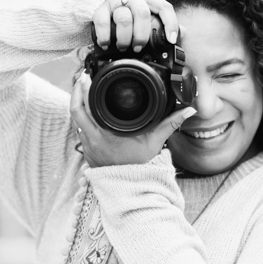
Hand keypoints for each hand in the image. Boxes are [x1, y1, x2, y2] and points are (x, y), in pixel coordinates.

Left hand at [71, 71, 195, 167]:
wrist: (131, 186)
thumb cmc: (140, 165)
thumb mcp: (155, 142)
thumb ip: (170, 124)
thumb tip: (187, 111)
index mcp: (105, 134)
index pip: (85, 108)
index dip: (83, 90)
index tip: (86, 77)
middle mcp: (92, 140)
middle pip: (75, 110)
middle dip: (76, 91)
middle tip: (82, 77)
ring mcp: (88, 146)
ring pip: (76, 120)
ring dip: (79, 104)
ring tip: (85, 90)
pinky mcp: (87, 151)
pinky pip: (80, 130)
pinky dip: (83, 118)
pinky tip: (90, 110)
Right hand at [92, 0, 179, 51]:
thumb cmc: (128, 5)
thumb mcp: (147, 8)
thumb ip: (162, 20)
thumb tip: (182, 33)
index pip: (164, 7)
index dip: (170, 24)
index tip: (171, 40)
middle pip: (142, 13)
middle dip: (142, 35)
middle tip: (138, 47)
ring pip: (123, 18)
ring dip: (124, 37)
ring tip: (123, 46)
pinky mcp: (99, 6)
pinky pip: (102, 21)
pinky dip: (105, 36)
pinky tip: (106, 44)